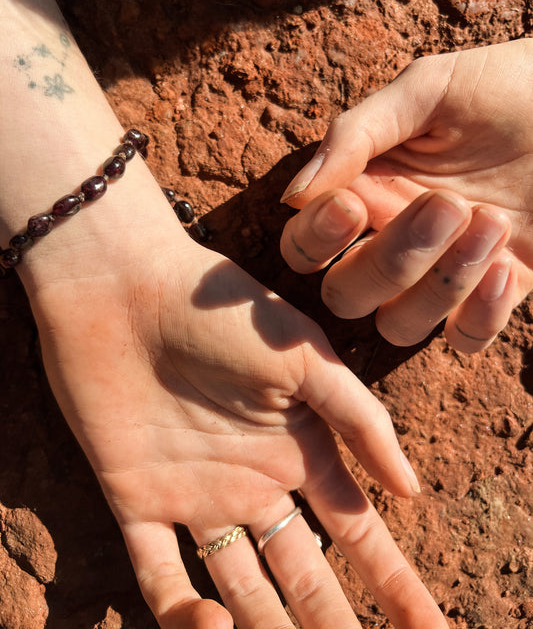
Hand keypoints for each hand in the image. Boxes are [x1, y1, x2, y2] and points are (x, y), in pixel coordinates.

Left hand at [30, 231, 445, 628]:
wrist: (122, 288)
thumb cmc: (220, 311)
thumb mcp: (305, 356)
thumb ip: (358, 419)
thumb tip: (411, 490)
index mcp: (297, 449)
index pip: (354, 530)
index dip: (391, 581)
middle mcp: (252, 481)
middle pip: (302, 573)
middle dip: (332, 620)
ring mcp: (194, 494)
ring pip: (238, 587)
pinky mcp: (134, 498)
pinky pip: (157, 574)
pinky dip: (179, 615)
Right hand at [280, 39, 532, 351]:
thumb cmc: (507, 88)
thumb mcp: (429, 90)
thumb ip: (356, 134)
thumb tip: (294, 196)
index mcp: (364, 193)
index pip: (305, 247)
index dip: (315, 239)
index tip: (353, 204)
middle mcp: (393, 241)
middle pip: (345, 296)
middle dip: (389, 262)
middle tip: (445, 204)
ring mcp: (442, 273)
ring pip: (398, 326)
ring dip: (440, 285)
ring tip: (493, 220)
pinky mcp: (493, 293)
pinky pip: (463, 340)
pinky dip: (480, 315)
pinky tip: (509, 266)